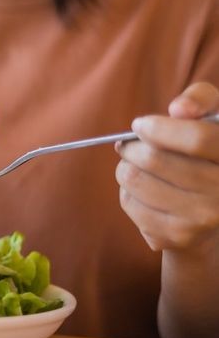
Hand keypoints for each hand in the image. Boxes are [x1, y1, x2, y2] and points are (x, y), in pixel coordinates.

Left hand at [116, 82, 218, 253]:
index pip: (198, 138)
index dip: (160, 128)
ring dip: (126, 167)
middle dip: (133, 147)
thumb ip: (201, 100)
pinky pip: (129, 203)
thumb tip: (179, 109)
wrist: (211, 213)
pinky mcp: (176, 238)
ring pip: (134, 179)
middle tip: (130, 145)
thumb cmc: (206, 153)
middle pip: (156, 160)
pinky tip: (145, 191)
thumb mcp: (214, 118)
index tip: (140, 124)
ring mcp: (202, 219)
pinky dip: (127, 191)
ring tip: (137, 167)